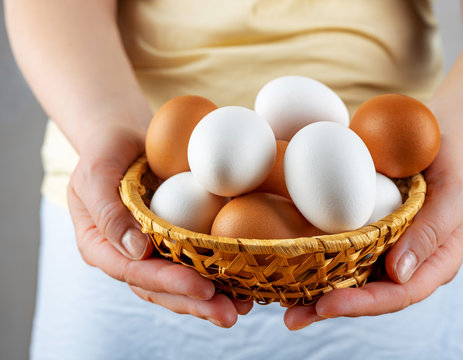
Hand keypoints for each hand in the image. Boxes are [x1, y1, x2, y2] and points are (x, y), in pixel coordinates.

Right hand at [67, 124, 252, 327]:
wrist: (125, 137)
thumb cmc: (105, 150)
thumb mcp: (97, 173)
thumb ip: (109, 211)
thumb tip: (137, 251)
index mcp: (101, 246)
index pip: (135, 273)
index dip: (169, 283)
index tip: (202, 289)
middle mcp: (128, 255)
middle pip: (161, 289)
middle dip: (196, 303)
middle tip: (231, 315)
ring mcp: (152, 250)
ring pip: (180, 283)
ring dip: (211, 299)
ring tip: (244, 308)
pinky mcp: (175, 240)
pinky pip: (196, 261)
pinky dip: (219, 275)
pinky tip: (246, 283)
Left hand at [283, 133, 462, 329]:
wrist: (438, 141)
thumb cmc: (452, 167)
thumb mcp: (454, 195)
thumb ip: (432, 232)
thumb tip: (397, 275)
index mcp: (434, 263)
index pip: (399, 295)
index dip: (363, 304)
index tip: (327, 305)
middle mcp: (406, 263)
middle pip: (369, 295)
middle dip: (331, 308)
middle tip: (293, 318)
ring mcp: (384, 249)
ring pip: (351, 279)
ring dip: (317, 293)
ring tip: (285, 305)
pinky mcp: (366, 232)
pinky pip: (341, 251)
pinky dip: (317, 262)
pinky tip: (291, 268)